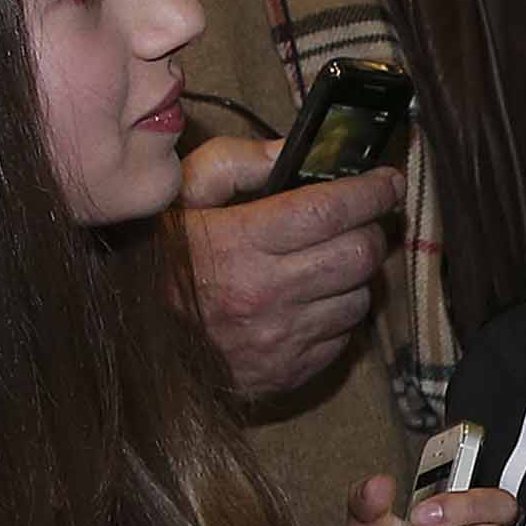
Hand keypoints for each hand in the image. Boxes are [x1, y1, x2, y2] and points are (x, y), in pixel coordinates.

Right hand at [172, 139, 398, 403]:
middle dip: (371, 231)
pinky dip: (338, 317)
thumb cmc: (163, 260)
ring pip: (359, 299)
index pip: (330, 211)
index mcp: (241, 242)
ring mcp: (280, 339)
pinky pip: (342, 340)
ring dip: (355, 277)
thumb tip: (291, 152)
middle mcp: (266, 293)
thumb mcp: (184, 195)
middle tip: (362, 222)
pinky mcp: (287, 373)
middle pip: (358, 256)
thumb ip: (237, 163)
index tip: (388, 182)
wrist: (137, 342)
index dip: (371, 191)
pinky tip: (312, 302)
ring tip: (330, 264)